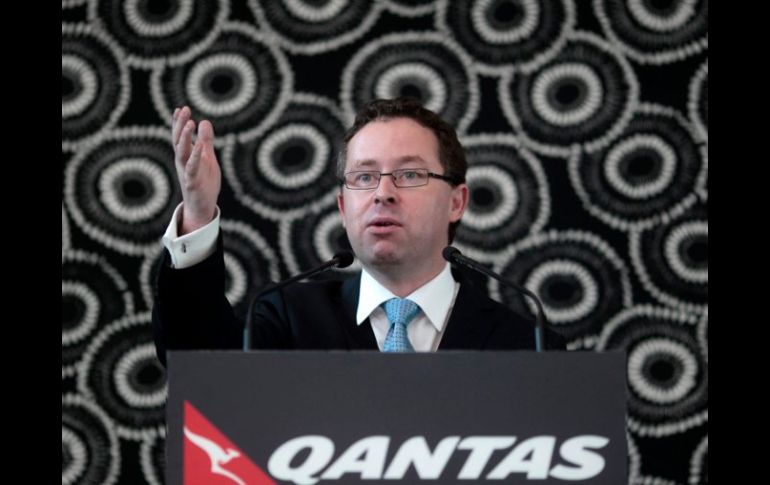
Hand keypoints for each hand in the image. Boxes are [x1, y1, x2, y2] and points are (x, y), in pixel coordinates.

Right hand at [171, 106, 221, 234]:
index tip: (180, 108)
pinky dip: (195, 156)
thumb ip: (206, 141)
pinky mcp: (192, 182)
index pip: (180, 136)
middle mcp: (182, 162)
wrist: (202, 206)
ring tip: (190, 122)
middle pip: (178, 140)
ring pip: (182, 152)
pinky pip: (192, 167)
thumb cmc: (204, 182)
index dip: (178, 123)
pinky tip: (199, 145)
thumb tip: (204, 121)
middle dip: (180, 125)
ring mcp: (186, 171)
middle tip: (184, 109)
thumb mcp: (208, 158)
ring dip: (185, 137)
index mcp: (186, 156)